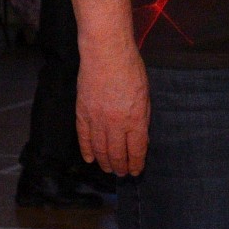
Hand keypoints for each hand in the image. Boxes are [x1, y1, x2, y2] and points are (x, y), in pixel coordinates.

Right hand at [76, 42, 149, 176]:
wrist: (105, 53)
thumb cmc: (130, 68)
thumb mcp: (145, 94)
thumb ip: (142, 117)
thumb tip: (141, 136)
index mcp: (135, 119)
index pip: (136, 149)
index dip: (136, 163)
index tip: (136, 170)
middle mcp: (116, 123)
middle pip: (117, 153)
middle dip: (120, 166)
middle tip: (122, 174)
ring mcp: (97, 119)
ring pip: (100, 149)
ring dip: (105, 162)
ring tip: (108, 169)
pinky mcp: (82, 112)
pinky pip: (84, 137)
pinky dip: (86, 150)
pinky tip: (90, 159)